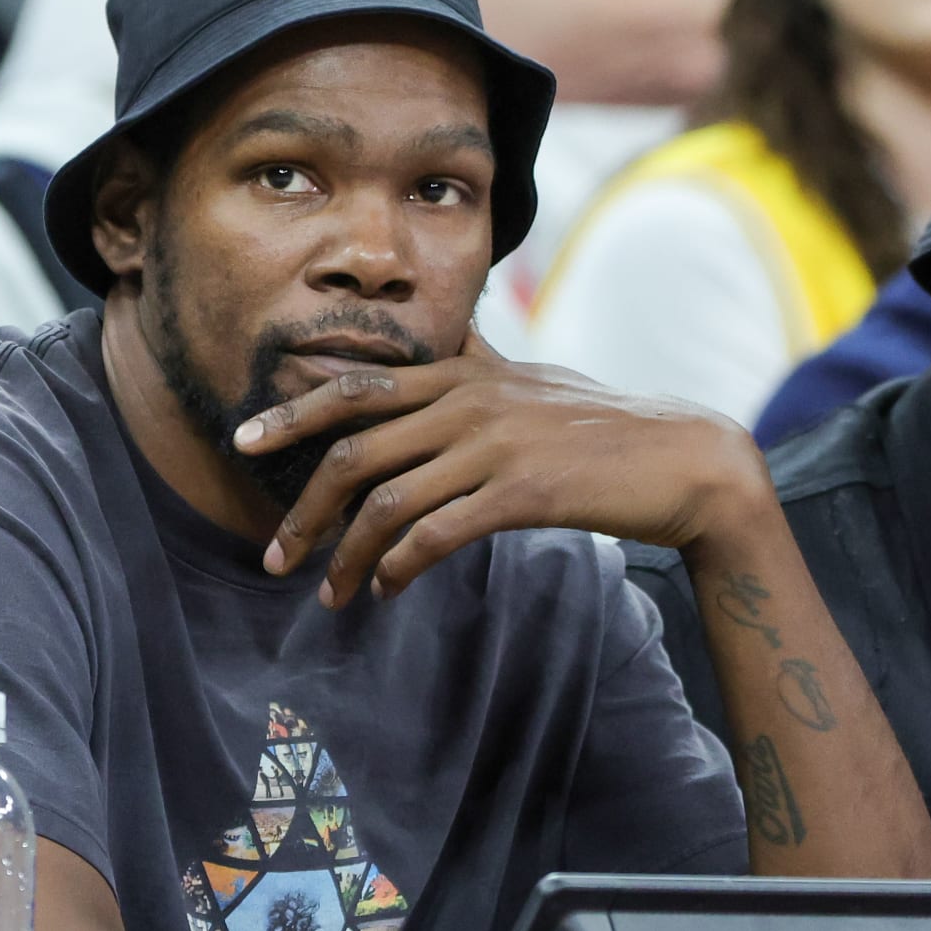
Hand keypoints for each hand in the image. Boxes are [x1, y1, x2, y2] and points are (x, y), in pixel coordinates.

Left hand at [232, 329, 775, 607]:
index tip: (245, 443)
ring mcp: (496, 444)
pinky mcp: (524, 491)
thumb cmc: (609, 425)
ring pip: (388, 498)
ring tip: (332, 594)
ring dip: (347, 554)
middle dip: (303, 507)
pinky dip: (401, 565)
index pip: (359, 387)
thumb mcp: (538, 381)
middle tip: (276, 556)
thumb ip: (487, 361)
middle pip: (355, 447)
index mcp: (467, 373)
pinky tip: (391, 589)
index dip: (294, 414)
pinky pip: (437, 532)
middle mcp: (472, 400)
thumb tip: (457, 336)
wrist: (685, 460)